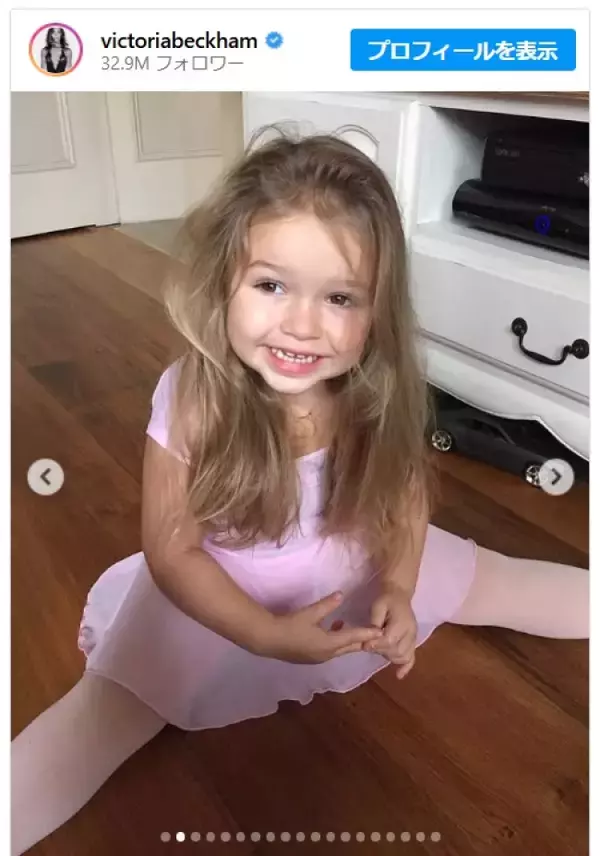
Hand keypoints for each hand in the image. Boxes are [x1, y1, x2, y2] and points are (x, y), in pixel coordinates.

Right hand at [259, 592, 383, 664]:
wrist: (268, 640)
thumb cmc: (290, 625)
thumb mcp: (310, 613)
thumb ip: (327, 605)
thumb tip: (341, 595)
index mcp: (329, 644)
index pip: (353, 637)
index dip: (367, 633)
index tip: (380, 631)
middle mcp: (327, 654)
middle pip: (349, 647)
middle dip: (362, 641)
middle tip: (375, 635)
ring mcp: (318, 658)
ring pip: (340, 650)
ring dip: (348, 641)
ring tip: (353, 629)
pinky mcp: (310, 657)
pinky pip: (330, 651)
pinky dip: (337, 642)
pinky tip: (333, 630)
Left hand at [363, 584, 416, 679]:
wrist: (399, 595)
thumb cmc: (386, 599)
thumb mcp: (377, 606)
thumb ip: (374, 623)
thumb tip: (369, 640)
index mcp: (402, 622)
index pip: (390, 640)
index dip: (376, 645)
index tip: (364, 645)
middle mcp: (411, 633)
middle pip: (397, 651)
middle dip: (381, 651)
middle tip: (370, 645)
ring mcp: (414, 639)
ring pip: (403, 656)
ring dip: (389, 656)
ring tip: (379, 649)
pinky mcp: (413, 642)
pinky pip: (412, 658)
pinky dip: (405, 667)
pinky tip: (398, 675)